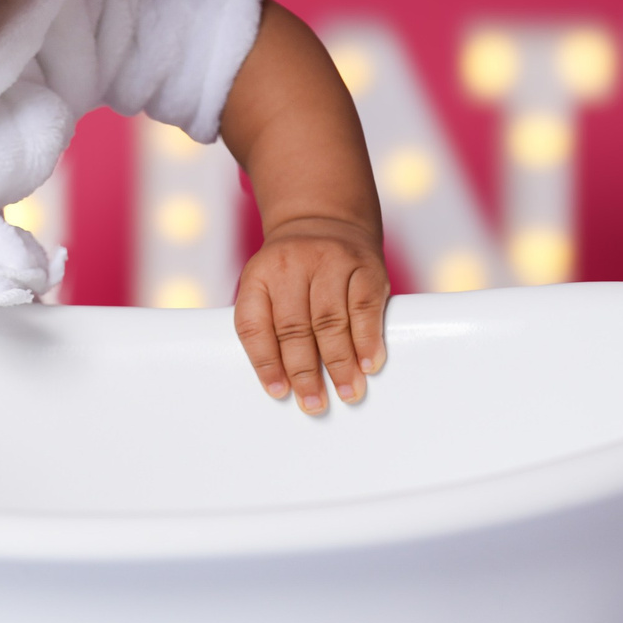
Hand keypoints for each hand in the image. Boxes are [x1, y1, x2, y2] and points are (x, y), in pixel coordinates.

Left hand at [232, 218, 388, 414]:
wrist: (325, 219)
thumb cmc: (294, 270)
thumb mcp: (268, 284)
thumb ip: (269, 325)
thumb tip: (284, 382)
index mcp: (259, 275)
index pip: (255, 325)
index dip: (266, 363)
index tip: (279, 393)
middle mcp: (291, 265)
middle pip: (294, 328)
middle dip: (305, 372)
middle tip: (314, 403)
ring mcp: (330, 262)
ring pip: (331, 321)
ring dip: (339, 363)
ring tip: (346, 393)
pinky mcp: (365, 265)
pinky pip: (365, 308)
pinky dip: (367, 340)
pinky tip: (367, 365)